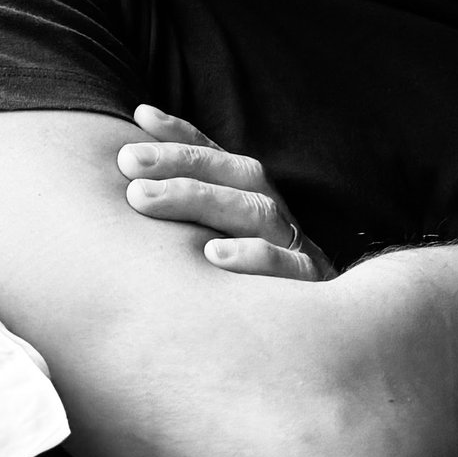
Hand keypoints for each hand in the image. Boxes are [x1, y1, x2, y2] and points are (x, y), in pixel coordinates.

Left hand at [117, 104, 333, 279]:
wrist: (330, 338)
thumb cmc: (255, 288)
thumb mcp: (225, 246)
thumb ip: (190, 214)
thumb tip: (133, 166)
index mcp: (257, 201)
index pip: (218, 159)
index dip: (182, 135)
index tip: (140, 118)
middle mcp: (277, 215)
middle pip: (235, 175)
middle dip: (180, 163)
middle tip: (127, 162)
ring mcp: (297, 248)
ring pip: (255, 211)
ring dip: (201, 199)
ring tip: (146, 197)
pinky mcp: (311, 286)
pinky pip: (289, 266)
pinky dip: (254, 257)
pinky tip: (213, 255)